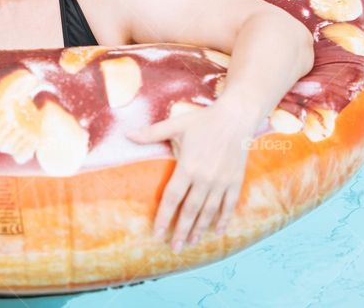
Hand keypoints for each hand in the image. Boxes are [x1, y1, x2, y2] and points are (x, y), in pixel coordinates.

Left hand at [126, 102, 253, 252]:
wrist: (236, 117)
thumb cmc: (203, 120)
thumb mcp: (176, 125)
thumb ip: (152, 133)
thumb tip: (127, 135)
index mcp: (188, 166)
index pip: (172, 198)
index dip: (164, 217)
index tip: (157, 233)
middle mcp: (205, 178)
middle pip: (190, 211)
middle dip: (181, 231)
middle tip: (174, 248)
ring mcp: (222, 181)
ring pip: (209, 212)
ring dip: (200, 229)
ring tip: (192, 243)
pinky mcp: (235, 181)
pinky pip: (229, 205)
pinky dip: (223, 220)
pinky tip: (218, 232)